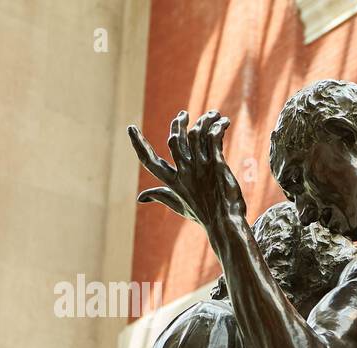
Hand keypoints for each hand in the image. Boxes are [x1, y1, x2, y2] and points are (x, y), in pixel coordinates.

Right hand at [128, 110, 244, 229]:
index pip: (150, 161)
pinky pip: (214, 138)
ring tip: (212, 114)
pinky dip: (218, 127)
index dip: (139, 145)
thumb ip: (161, 196)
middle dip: (178, 124)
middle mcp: (184, 172)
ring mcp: (201, 168)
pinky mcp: (217, 165)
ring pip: (196, 134)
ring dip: (204, 120)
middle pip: (175, 140)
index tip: (131, 128)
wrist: (225, 224)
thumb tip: (140, 198)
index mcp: (173, 182)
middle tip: (183, 114)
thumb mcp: (180, 207)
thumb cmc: (204, 216)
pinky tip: (223, 122)